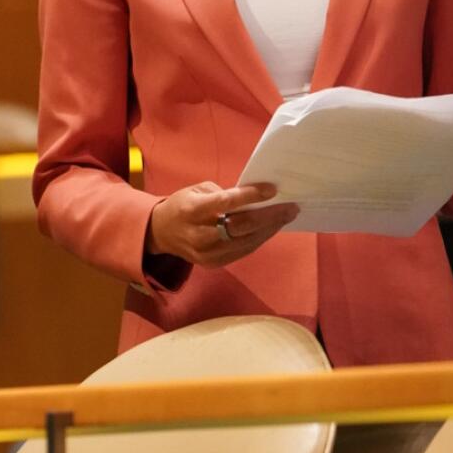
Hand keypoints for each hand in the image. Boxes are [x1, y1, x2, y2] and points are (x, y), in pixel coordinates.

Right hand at [146, 181, 299, 269]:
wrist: (160, 233)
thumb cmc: (183, 205)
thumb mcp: (196, 190)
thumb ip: (223, 194)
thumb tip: (254, 197)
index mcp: (192, 210)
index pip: (226, 203)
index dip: (251, 196)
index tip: (272, 189)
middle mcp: (199, 234)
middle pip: (241, 226)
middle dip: (270, 216)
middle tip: (291, 207)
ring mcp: (206, 253)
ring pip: (246, 242)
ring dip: (270, 229)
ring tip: (287, 216)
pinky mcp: (213, 263)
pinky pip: (243, 251)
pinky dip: (259, 238)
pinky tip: (272, 228)